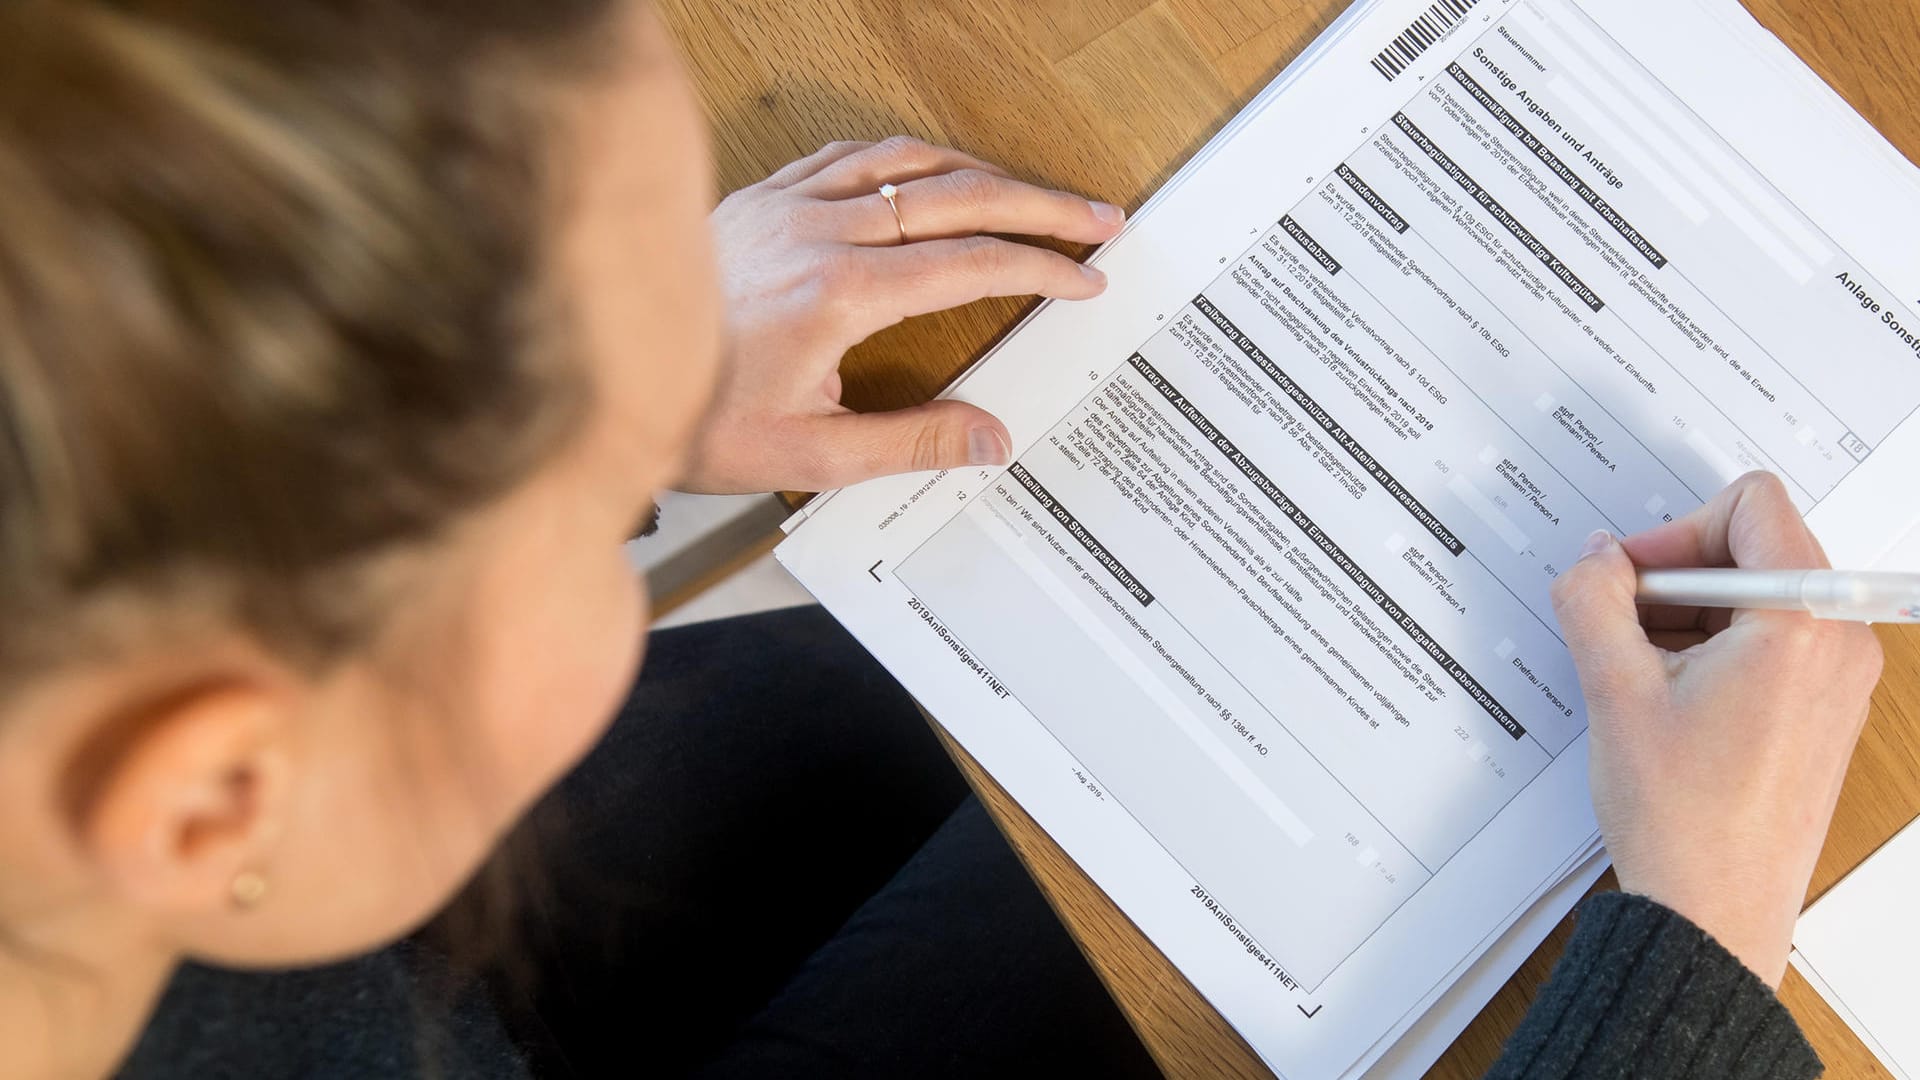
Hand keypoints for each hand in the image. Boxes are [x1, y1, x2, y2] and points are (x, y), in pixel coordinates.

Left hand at [679, 136, 1125, 492]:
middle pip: (954, 196)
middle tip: (1097, 215)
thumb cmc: (693, 422)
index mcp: (837, 294)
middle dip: (1037, 205)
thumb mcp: (807, 456)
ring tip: (1029, 192)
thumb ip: (910, 443)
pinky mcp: (756, 199)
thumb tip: (991, 439)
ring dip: (978, 170)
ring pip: (903, 162)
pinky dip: (903, 157)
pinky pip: (846, 154)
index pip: (968, 263)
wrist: (594, 381)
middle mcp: (815, 233)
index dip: (1038, 267)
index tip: (1084, 277)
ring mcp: (784, 206)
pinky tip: (926, 168)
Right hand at [1550, 471, 1881, 986]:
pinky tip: (1664, 696)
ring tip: (1640, 673)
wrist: (1712, 908)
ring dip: (1686, 616)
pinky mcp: (1820, 706)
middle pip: (1755, 548)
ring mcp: (1837, 677)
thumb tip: (1595, 560)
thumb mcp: (1614, 689)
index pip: (1751, 506)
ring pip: (1754, 597)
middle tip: (1623, 624)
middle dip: (1676, 576)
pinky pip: (1765, 641)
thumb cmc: (1685, 820)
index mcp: (1802, 625)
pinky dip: (1709, 649)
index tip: (1632, 576)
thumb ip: (1593, 598)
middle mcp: (1839, 643)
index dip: (1674, 531)